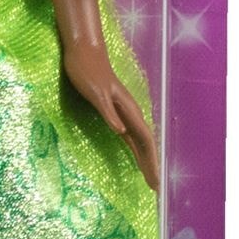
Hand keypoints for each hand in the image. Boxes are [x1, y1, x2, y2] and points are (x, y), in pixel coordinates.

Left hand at [62, 37, 159, 192]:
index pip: (145, 140)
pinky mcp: (113, 110)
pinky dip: (134, 148)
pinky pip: (129, 135)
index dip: (151, 161)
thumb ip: (108, 112)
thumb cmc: (87, 70)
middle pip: (146, 143)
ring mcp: (123, 111)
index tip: (155, 181)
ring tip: (149, 177)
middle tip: (155, 188)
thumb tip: (122, 133)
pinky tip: (134, 156)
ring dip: (145, 159)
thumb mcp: (95, 92)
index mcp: (128, 108)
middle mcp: (130, 111)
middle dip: (151, 165)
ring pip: (139, 140)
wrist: (83, 50)